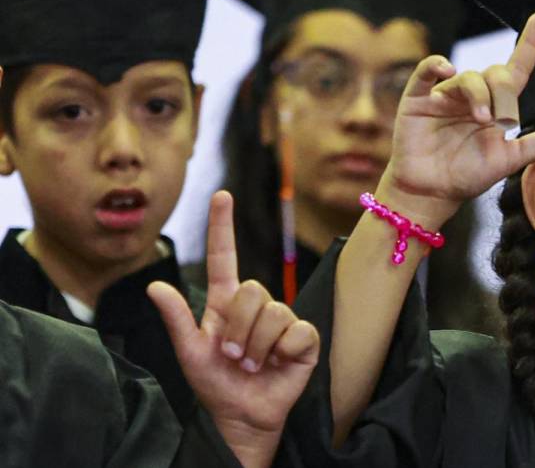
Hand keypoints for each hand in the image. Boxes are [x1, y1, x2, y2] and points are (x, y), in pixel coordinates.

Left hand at [148, 192, 318, 467]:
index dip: (222, 226)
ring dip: (256, 345)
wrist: (242, 416)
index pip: (225, 257)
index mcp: (225, 302)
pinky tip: (276, 363)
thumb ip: (176, 319)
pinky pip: (295, 330)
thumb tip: (154, 286)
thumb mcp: (189, 353)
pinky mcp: (303, 338)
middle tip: (232, 355)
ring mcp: (282, 320)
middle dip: (237, 327)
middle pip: (251, 290)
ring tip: (251, 364)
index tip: (222, 195)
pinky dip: (280, 350)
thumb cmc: (215, 384)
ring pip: (272, 312)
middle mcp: (257, 305)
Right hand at [381, 13, 534, 222]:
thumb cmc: (467, 175)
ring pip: (468, 77)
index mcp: (495, 106)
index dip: (529, 44)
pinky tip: (446, 69)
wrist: (431, 193)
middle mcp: (472, 96)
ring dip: (479, 94)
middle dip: (503, 93)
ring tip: (481, 118)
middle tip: (500, 121)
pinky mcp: (418, 99)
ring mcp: (445, 95)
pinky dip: (436, 65)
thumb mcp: (507, 162)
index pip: (516, 70)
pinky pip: (426, 71)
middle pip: (495, 74)